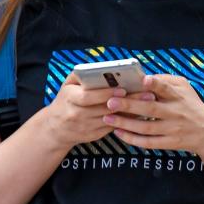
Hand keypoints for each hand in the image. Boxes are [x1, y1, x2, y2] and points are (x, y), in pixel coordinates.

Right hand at [40, 75, 154, 150]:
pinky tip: (141, 112)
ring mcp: (86, 127)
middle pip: (105, 108)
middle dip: (127, 101)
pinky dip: (128, 120)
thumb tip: (101, 67)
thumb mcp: (67, 85)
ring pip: (113, 119)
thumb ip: (81, 74)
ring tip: (148, 102)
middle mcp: (77, 115)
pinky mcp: (94, 136)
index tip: (123, 89)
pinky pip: (114, 127)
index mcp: (70, 99)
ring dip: (132, 111)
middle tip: (147, 94)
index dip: (106, 93)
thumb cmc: (65, 100)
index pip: (88, 97)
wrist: (56, 128)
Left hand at [102, 74, 203, 155]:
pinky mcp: (170, 143)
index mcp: (178, 96)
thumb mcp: (185, 88)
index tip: (142, 80)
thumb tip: (142, 76)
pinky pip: (148, 142)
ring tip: (107, 118)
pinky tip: (119, 133)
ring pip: (146, 128)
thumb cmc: (192, 105)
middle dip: (129, 105)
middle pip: (150, 109)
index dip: (155, 84)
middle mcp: (176, 112)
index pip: (166, 88)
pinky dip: (132, 139)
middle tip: (110, 102)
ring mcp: (172, 129)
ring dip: (125, 123)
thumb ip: (166, 81)